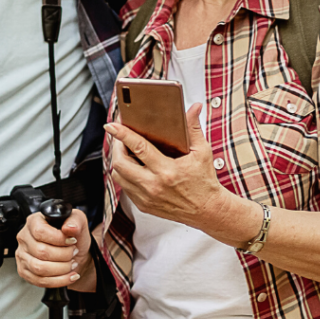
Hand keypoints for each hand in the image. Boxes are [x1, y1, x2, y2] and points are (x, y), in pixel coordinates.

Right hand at [15, 208, 95, 291]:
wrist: (74, 254)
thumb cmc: (73, 237)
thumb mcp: (79, 222)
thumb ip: (75, 221)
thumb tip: (69, 228)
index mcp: (34, 221)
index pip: (40, 232)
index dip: (59, 239)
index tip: (72, 241)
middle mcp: (25, 238)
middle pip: (41, 252)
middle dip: (63, 255)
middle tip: (74, 253)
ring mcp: (22, 255)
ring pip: (39, 268)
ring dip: (61, 269)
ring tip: (72, 264)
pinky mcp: (24, 271)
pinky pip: (39, 281)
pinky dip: (58, 281)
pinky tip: (69, 276)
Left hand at [105, 106, 256, 244]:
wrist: (207, 211)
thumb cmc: (204, 181)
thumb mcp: (202, 152)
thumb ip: (194, 128)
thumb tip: (194, 107)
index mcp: (167, 171)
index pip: (138, 148)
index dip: (122, 134)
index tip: (111, 124)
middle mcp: (153, 186)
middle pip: (121, 163)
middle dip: (116, 145)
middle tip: (118, 134)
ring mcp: (146, 198)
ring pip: (118, 176)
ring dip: (118, 160)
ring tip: (123, 148)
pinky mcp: (143, 206)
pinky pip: (125, 187)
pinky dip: (124, 174)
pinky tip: (130, 165)